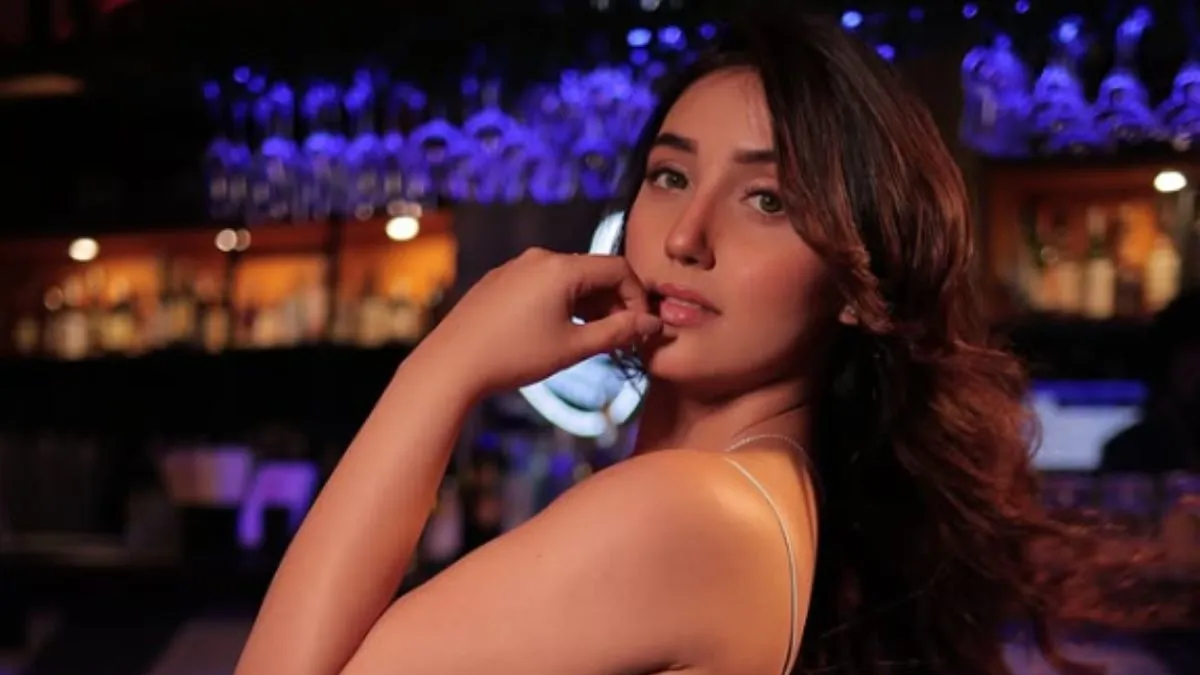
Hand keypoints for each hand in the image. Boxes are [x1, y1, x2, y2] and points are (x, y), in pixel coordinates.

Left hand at [418, 248, 662, 394]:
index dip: (637, 298)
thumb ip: (618, 332)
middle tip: (621, 338)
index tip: (640, 328)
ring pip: (567, 279)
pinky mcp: (499, 280)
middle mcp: (539, 258)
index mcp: (561, 268)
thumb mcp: (573, 347)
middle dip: (613, 303)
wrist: (452, 363)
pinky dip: (560, 303)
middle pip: (592, 272)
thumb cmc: (514, 357)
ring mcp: (516, 267)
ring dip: (587, 305)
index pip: (618, 270)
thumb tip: (652, 323)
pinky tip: (556, 332)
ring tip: (590, 339)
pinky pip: (541, 284)